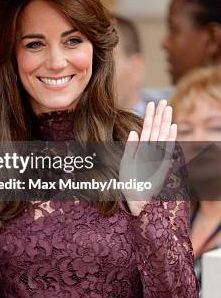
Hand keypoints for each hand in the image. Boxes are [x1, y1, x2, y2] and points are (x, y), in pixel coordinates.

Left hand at [120, 100, 176, 214]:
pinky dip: (170, 138)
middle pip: (156, 129)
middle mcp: (150, 151)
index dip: (149, 116)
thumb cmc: (128, 180)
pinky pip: (167, 148)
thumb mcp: (125, 162)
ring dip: (165, 122)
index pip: (146, 128)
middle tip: (162, 100)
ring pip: (162, 135)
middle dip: (159, 115)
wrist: (134, 197)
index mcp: (141, 148)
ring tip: (167, 109)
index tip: (151, 104)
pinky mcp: (162, 164)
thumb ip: (130, 147)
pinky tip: (172, 127)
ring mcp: (157, 156)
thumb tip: (134, 132)